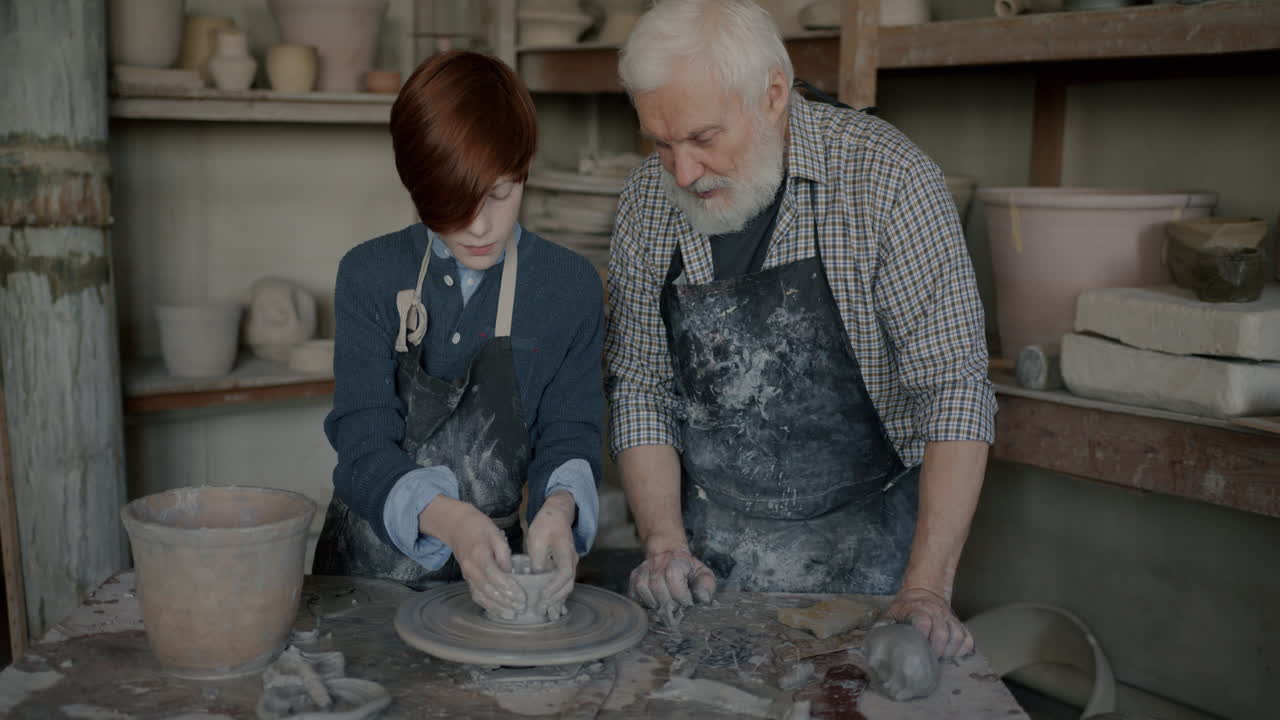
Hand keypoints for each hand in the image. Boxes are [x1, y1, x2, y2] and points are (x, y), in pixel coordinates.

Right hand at [425, 498, 525, 618]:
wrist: (457, 527)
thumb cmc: (479, 528)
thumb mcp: (495, 533)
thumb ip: (504, 553)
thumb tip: (511, 572)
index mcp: (479, 555)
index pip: (494, 576)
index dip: (508, 587)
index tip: (521, 596)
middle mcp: (471, 568)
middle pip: (488, 590)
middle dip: (505, 601)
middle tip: (521, 608)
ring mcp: (467, 575)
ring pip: (481, 596)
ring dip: (497, 607)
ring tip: (512, 614)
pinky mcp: (467, 579)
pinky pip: (476, 595)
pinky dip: (488, 605)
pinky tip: (499, 611)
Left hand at [525, 490, 577, 619]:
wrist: (557, 514)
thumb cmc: (547, 524)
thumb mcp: (537, 538)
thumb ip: (537, 557)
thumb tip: (535, 575)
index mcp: (566, 552)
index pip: (564, 573)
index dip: (554, 587)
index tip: (543, 595)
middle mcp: (572, 560)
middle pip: (568, 584)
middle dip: (556, 598)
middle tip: (541, 608)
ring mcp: (570, 564)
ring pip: (567, 586)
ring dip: (557, 599)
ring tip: (546, 612)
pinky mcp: (565, 566)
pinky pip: (564, 583)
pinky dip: (558, 595)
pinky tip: (552, 606)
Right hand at [628, 548, 716, 610]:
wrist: (669, 556)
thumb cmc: (688, 570)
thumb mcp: (703, 574)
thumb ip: (707, 585)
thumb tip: (703, 598)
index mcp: (678, 560)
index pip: (673, 576)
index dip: (680, 594)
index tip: (686, 602)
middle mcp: (658, 562)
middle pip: (657, 585)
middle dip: (668, 602)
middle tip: (676, 609)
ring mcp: (644, 568)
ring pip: (644, 588)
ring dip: (656, 603)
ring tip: (665, 607)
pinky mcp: (635, 576)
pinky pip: (634, 592)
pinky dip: (643, 602)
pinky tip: (654, 604)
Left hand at [882, 586, 972, 659]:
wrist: (924, 590)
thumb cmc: (905, 607)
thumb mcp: (891, 612)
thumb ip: (884, 626)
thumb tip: (875, 642)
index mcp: (918, 609)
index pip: (923, 621)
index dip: (921, 635)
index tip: (917, 647)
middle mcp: (936, 613)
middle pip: (942, 633)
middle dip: (936, 650)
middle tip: (929, 660)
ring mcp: (950, 618)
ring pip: (957, 636)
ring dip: (950, 651)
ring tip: (940, 659)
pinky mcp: (959, 624)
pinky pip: (968, 639)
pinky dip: (962, 649)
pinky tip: (953, 654)